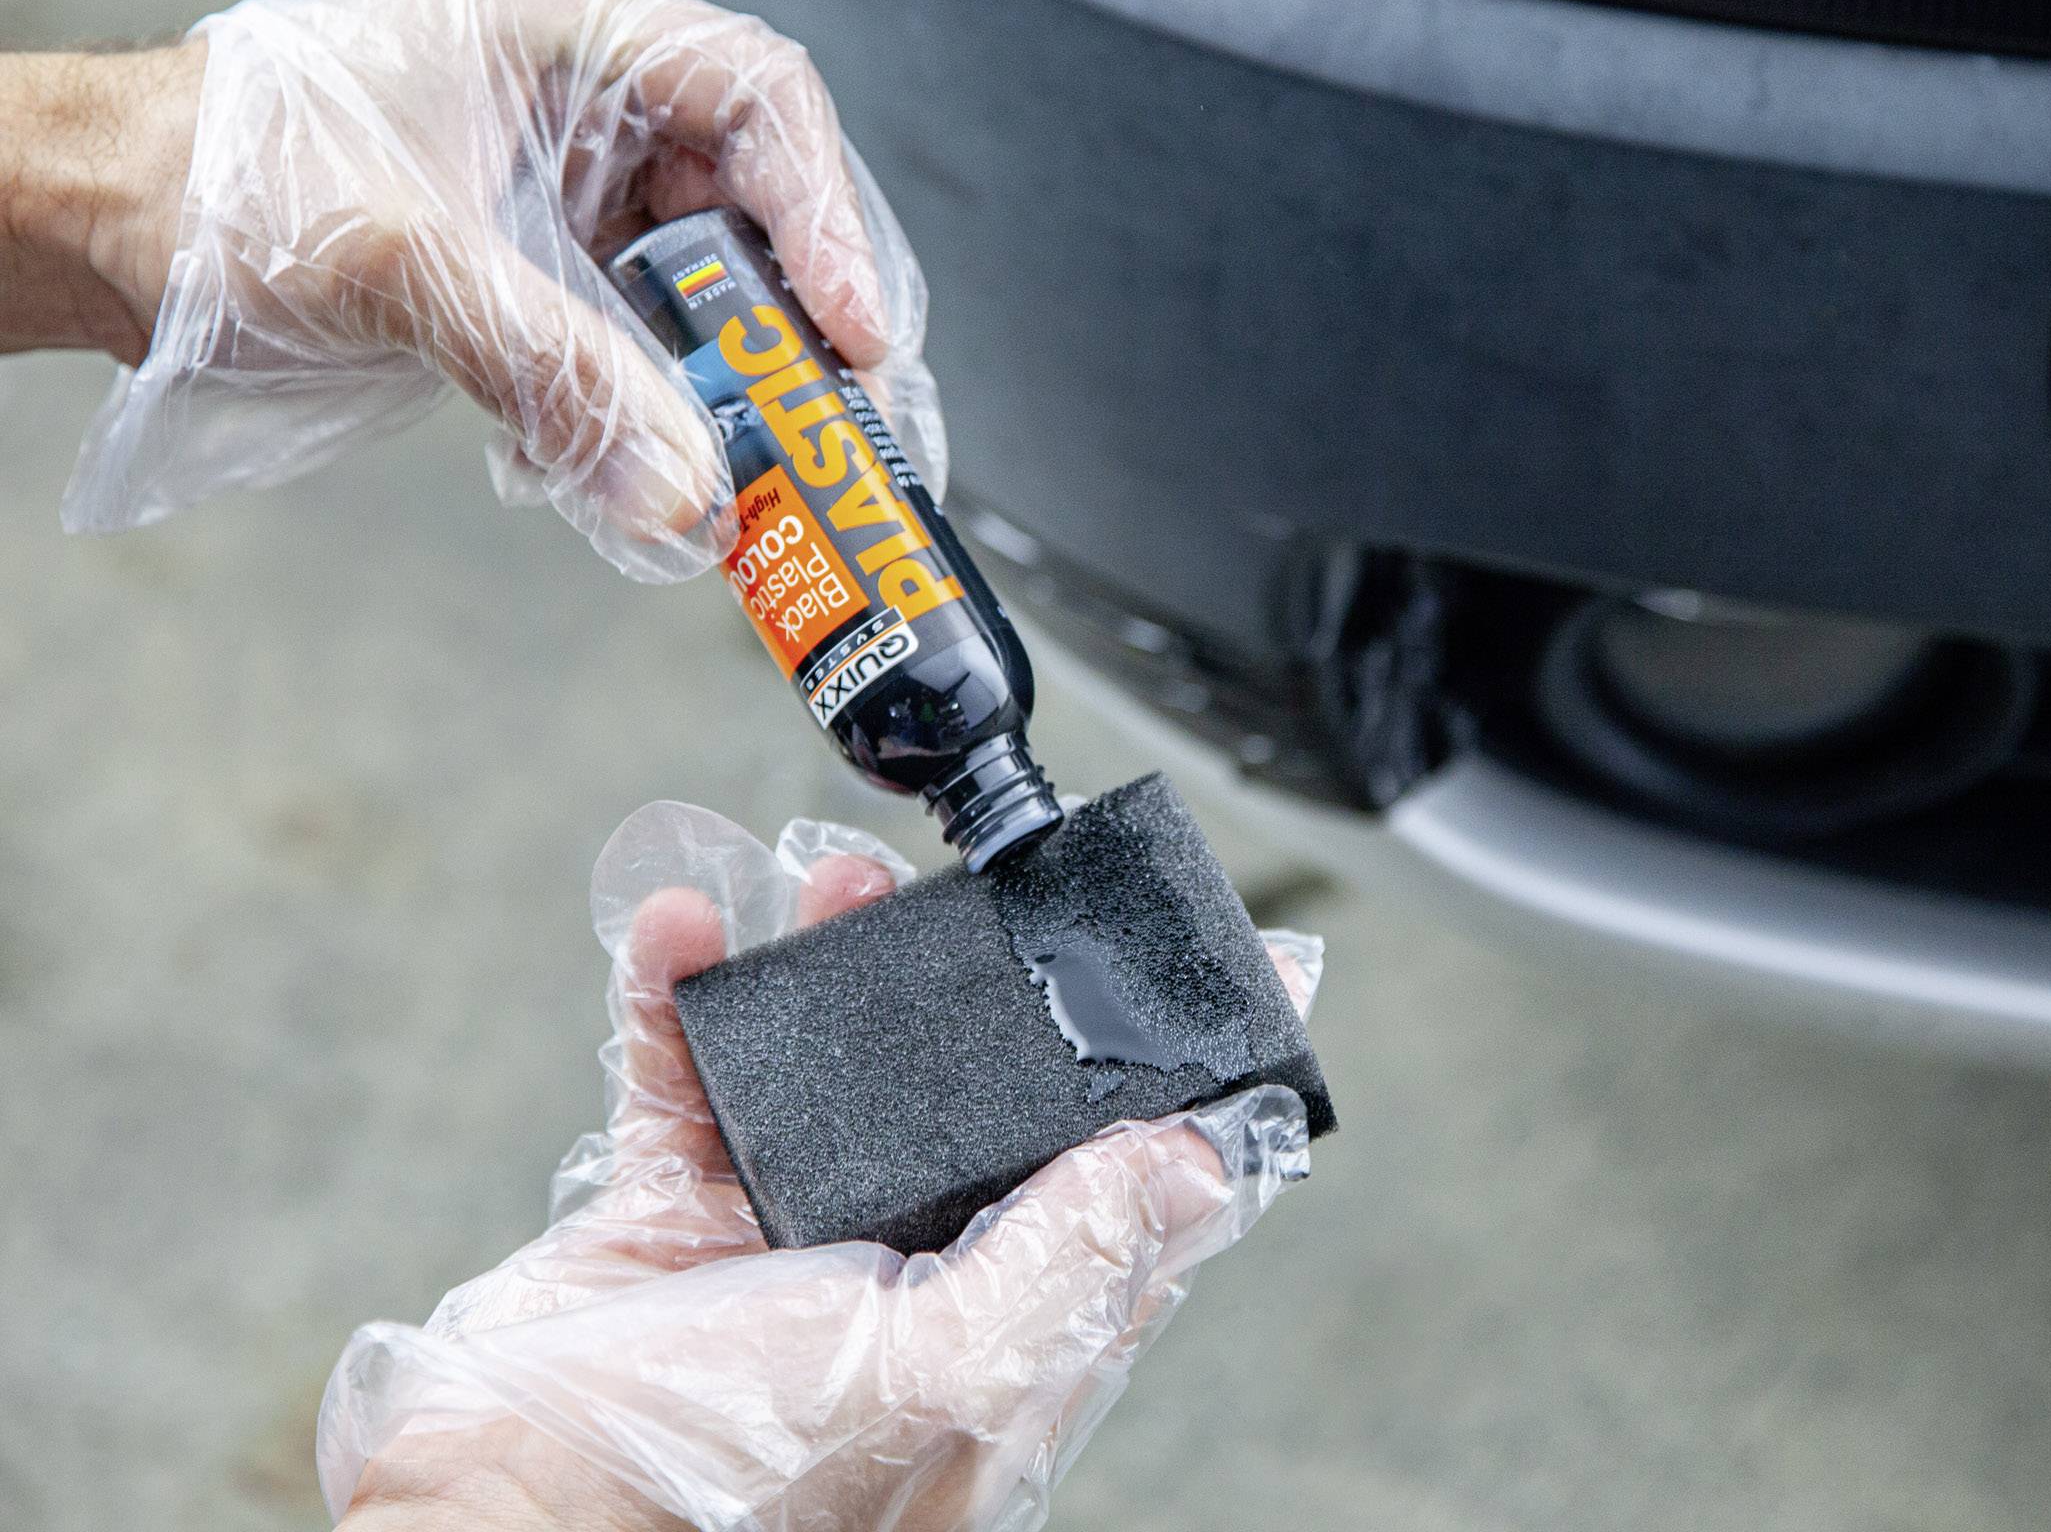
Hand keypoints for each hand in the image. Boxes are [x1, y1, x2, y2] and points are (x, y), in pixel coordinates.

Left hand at [29, 0, 941, 581]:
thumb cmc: (217, 177)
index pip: (760, 100)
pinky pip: (646, 342)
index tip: (855, 331)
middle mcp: (590, 95)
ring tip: (733, 463)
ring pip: (709, 286)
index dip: (827, 219)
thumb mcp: (401, 266)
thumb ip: (557, 379)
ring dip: (721, 386)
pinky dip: (649, 412)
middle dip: (788, 325)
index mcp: (567, 23)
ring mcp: (577, 183)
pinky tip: (617, 463)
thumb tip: (684, 487)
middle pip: (755, 204)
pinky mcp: (553, 264)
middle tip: (822, 420)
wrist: (112, 229)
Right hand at [317, 803, 1319, 1531]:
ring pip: (839, 1067)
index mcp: (1009, 1332)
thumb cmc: (730, 1494)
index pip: (1138, 1196)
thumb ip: (1070, 1256)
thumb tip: (1203, 1166)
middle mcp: (913, 1278)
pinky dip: (683, 995)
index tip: (1255, 973)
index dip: (1194, 1090)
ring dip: (834, 959)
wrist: (505, 1522)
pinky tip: (681, 926)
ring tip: (834, 875)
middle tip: (995, 888)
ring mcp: (791, 1239)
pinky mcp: (679, 1215)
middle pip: (983, 1101)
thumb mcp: (940, 1368)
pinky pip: (689, 1074)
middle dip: (988, 990)